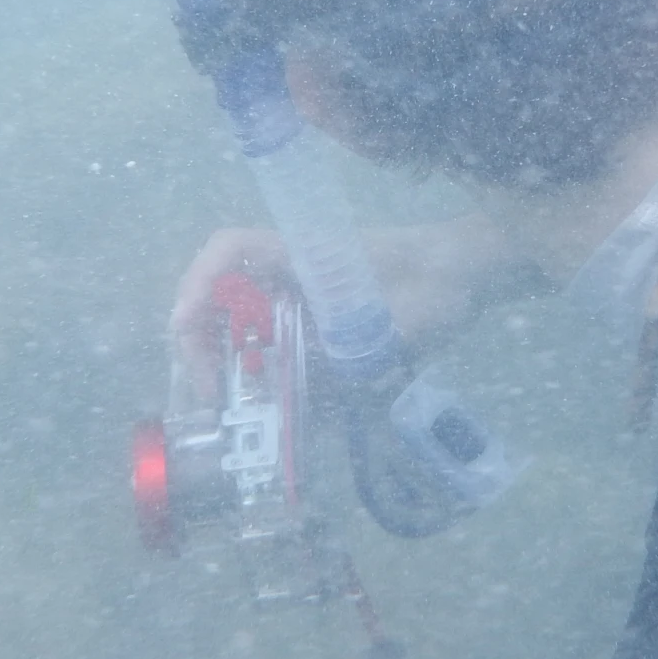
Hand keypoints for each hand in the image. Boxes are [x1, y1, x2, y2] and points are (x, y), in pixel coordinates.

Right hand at [167, 214, 540, 398]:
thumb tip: (292, 397)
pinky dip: (262, 374)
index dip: (198, 285)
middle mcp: (291, 270)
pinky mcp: (314, 321)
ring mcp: (300, 295)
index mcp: (303, 252)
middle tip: (213, 394)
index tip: (188, 330)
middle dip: (202, 342)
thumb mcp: (394, 326)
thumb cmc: (436, 286)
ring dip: (227, 363)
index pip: (229, 249)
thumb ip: (344, 357)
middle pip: (220, 293)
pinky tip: (272, 408)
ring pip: (239, 324)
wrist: (468, 276)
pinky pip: (271, 344)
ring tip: (232, 409)